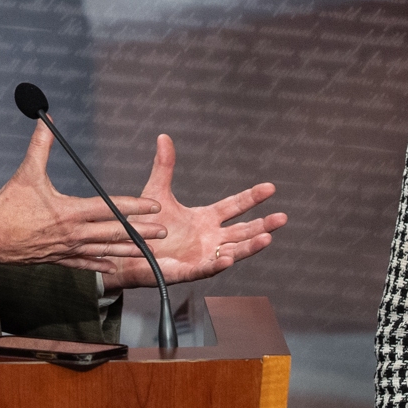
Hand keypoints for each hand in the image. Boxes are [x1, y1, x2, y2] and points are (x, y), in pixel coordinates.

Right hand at [0, 121, 164, 267]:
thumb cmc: (7, 207)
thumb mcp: (26, 173)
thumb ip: (41, 146)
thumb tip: (47, 121)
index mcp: (70, 211)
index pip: (109, 208)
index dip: (134, 207)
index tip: (153, 205)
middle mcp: (73, 233)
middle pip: (114, 233)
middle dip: (141, 232)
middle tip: (162, 232)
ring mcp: (68, 248)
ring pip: (104, 251)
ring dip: (128, 250)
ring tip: (148, 251)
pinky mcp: (59, 259)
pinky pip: (85, 263)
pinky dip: (101, 264)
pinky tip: (113, 265)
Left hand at [84, 135, 285, 287]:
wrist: (126, 249)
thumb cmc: (144, 225)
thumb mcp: (156, 192)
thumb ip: (164, 167)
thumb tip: (163, 137)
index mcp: (206, 219)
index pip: (235, 206)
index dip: (252, 197)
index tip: (270, 188)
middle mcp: (210, 238)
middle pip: (243, 231)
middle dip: (263, 225)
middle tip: (282, 218)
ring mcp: (203, 256)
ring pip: (233, 251)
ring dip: (250, 246)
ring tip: (267, 238)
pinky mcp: (189, 270)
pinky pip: (207, 268)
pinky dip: (219, 263)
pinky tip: (230, 257)